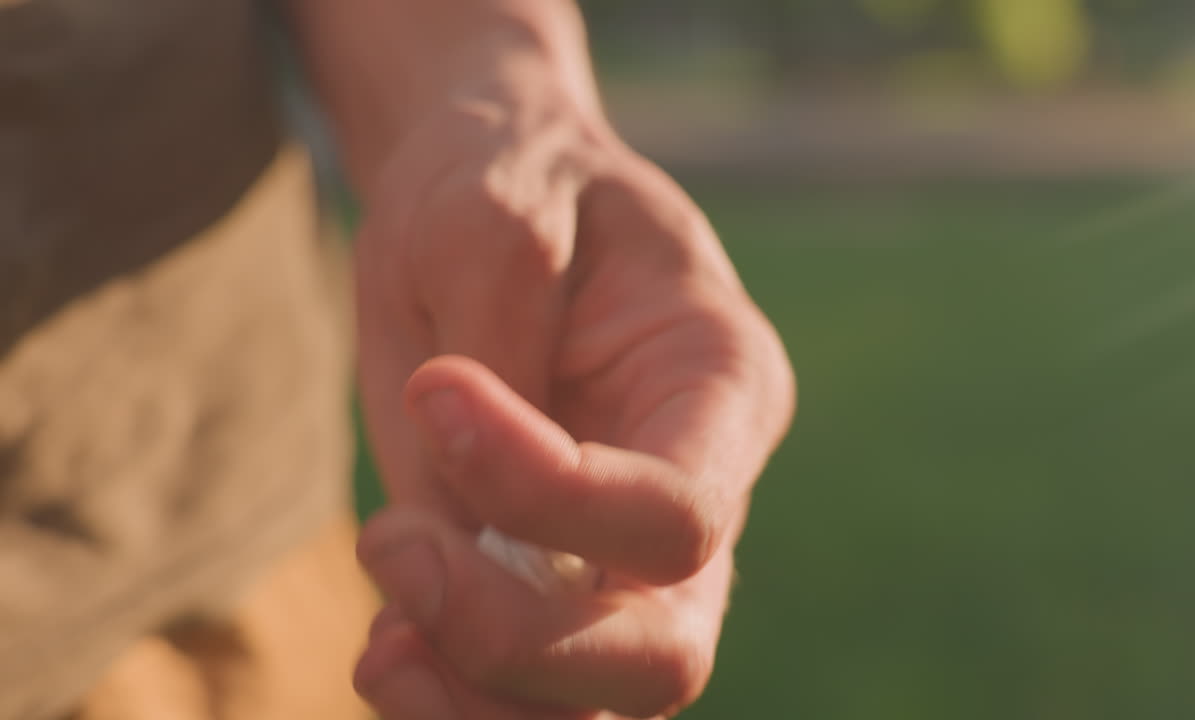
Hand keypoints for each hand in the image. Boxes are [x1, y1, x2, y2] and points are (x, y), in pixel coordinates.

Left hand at [352, 91, 793, 717]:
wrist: (479, 202)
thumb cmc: (506, 181)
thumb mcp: (497, 204)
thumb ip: (499, 333)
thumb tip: (466, 484)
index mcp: (723, 388)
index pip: (677, 512)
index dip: (549, 492)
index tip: (433, 391)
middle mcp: (698, 492)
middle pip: (662, 653)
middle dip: (519, 641)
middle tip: (391, 551)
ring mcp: (625, 556)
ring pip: (596, 707)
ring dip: (480, 701)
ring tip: (381, 642)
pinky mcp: (548, 584)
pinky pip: (528, 697)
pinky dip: (454, 704)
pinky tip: (388, 649)